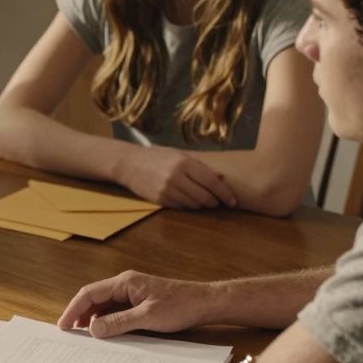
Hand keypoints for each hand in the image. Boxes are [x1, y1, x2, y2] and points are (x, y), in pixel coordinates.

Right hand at [57, 270, 215, 337]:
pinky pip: (117, 312)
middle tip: (70, 335)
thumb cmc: (180, 306)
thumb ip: (119, 323)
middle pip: (94, 299)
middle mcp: (125, 286)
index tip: (63, 325)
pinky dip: (108, 323)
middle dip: (80, 315)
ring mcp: (132, 294)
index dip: (73, 309)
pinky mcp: (139, 303)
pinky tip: (107, 335)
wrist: (205, 303)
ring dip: (94, 321)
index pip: (89, 293)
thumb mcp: (148, 317)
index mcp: (124, 283)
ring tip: (86, 338)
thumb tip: (92, 329)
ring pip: (105, 306)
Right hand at [115, 145, 237, 208]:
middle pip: (204, 197)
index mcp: (183, 163)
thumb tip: (221, 177)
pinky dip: (187, 206)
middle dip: (214, 202)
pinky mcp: (159, 199)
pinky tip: (185, 199)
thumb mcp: (179, 155)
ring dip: (201, 205)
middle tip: (217, 202)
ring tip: (201, 199)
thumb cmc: (157, 157)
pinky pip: (181, 207)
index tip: (233, 201)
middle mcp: (176, 176)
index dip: (225, 193)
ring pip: (193, 205)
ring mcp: (166, 189)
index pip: (211, 182)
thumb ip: (201, 166)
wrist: (129, 163)